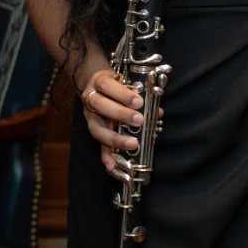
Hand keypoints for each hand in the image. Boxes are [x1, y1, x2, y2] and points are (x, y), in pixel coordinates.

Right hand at [79, 67, 143, 182]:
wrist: (95, 83)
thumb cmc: (115, 82)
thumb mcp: (126, 81)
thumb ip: (141, 94)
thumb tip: (157, 112)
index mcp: (100, 82)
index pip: (107, 85)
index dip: (122, 94)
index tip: (139, 102)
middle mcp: (91, 99)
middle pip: (101, 106)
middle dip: (120, 114)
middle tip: (139, 120)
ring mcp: (90, 116)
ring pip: (97, 128)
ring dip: (115, 138)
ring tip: (132, 144)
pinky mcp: (94, 130)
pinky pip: (98, 144)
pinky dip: (105, 155)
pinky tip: (111, 166)